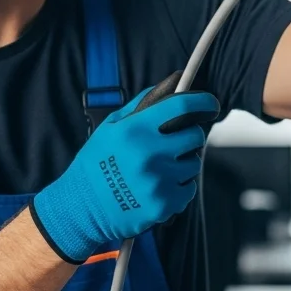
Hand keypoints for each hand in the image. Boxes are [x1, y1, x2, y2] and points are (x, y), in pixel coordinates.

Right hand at [30, 82, 220, 263]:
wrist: (81, 209)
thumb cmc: (95, 165)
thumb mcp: (110, 127)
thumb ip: (143, 104)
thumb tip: (174, 82)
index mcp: (135, 130)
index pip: (182, 106)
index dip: (203, 102)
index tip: (210, 105)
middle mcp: (149, 154)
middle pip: (195, 136)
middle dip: (188, 137)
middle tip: (173, 143)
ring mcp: (158, 181)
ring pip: (193, 164)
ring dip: (182, 164)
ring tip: (157, 169)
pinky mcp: (164, 204)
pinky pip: (189, 189)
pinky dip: (179, 187)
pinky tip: (157, 187)